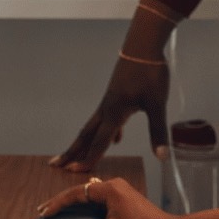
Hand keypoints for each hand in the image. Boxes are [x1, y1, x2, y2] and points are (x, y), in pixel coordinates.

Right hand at [33, 178, 181, 218]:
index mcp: (109, 189)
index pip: (75, 193)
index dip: (57, 204)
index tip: (45, 213)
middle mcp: (114, 185)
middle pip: (81, 191)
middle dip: (61, 202)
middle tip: (44, 211)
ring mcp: (120, 191)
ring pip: (89, 195)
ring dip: (73, 204)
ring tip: (56, 212)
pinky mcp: (124, 199)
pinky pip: (99, 200)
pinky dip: (85, 206)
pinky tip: (77, 213)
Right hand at [54, 22, 173, 171]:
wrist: (143, 46)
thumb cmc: (150, 73)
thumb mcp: (157, 104)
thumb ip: (158, 131)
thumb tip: (162, 157)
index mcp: (114, 113)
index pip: (99, 142)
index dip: (89, 158)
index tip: (76, 173)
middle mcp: (107, 109)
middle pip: (86, 135)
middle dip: (72, 152)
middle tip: (55, 164)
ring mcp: (110, 101)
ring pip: (93, 127)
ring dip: (85, 142)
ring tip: (76, 155)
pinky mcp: (116, 95)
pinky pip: (106, 118)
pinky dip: (106, 131)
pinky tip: (116, 137)